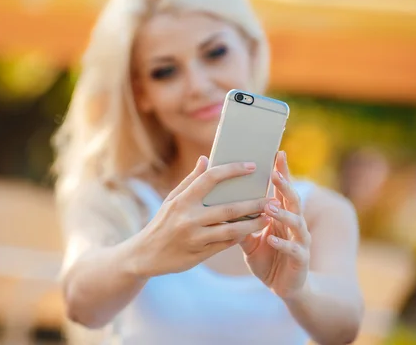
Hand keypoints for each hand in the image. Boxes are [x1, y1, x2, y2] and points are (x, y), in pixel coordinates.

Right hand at [132, 156, 270, 277]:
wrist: (145, 255)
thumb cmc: (161, 223)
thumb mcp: (171, 200)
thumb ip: (190, 181)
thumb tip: (206, 159)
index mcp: (182, 200)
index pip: (210, 179)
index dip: (232, 171)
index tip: (251, 166)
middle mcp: (189, 218)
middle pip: (228, 209)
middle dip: (252, 203)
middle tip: (271, 198)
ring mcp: (195, 238)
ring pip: (231, 230)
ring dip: (253, 223)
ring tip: (269, 216)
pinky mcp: (199, 254)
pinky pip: (225, 244)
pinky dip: (240, 237)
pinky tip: (253, 230)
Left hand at [240, 151, 310, 300]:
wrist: (284, 287)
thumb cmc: (266, 257)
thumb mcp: (248, 238)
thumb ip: (238, 220)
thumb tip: (217, 200)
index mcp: (281, 215)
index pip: (281, 190)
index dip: (282, 172)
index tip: (277, 153)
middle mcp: (294, 224)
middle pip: (292, 200)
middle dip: (285, 186)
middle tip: (274, 173)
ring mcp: (300, 241)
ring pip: (297, 222)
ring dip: (284, 213)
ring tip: (271, 205)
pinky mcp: (300, 260)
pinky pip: (293, 250)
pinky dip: (283, 244)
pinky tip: (272, 238)